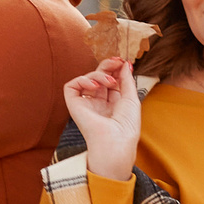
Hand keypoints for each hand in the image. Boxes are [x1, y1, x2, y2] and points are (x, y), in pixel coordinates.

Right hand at [63, 58, 141, 180]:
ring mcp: (86, 104)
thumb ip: (126, 79)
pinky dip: (83, 80)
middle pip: (98, 76)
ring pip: (87, 79)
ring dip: (99, 74)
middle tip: (116, 62)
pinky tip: (96, 86)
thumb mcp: (131, 98)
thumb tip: (124, 64)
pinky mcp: (74, 105)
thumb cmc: (126, 126)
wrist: (116, 141)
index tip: (123, 62)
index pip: (111, 80)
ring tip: (110, 81)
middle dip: (107, 66)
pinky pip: (72, 86)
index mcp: (112, 103)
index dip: (115, 69)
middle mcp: (98, 103)